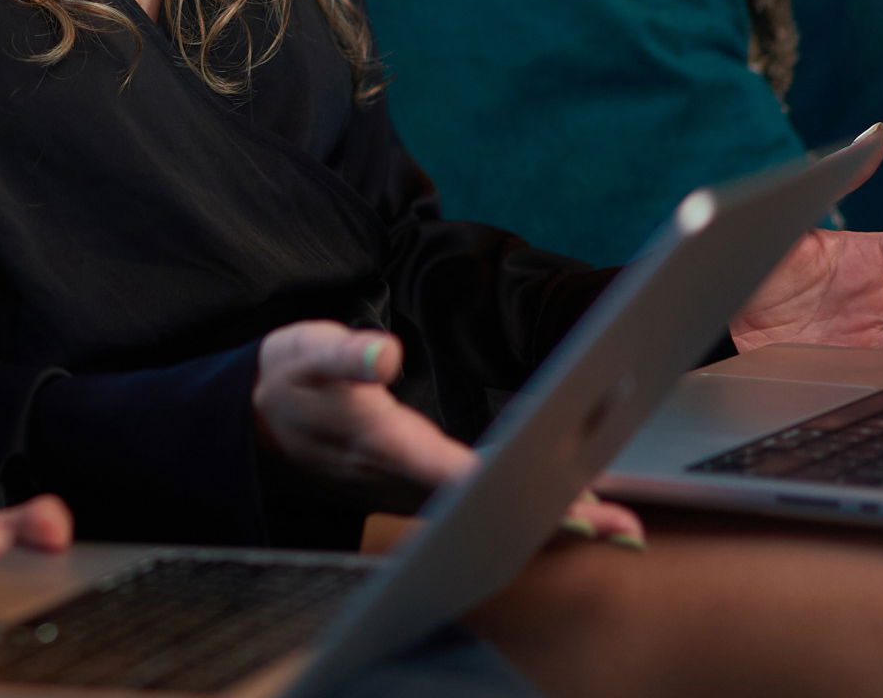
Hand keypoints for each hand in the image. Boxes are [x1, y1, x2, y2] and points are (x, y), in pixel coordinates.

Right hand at [253, 321, 639, 545]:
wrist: (258, 420)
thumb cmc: (292, 380)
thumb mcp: (307, 352)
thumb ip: (345, 353)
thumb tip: (383, 352)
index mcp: (385, 444)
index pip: (457, 473)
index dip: (511, 487)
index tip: (559, 500)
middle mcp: (404, 479)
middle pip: (490, 506)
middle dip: (554, 518)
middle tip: (624, 531)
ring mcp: (413, 490)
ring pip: (490, 513)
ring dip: (550, 519)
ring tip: (620, 526)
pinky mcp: (418, 488)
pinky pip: (481, 506)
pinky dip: (526, 508)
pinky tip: (567, 504)